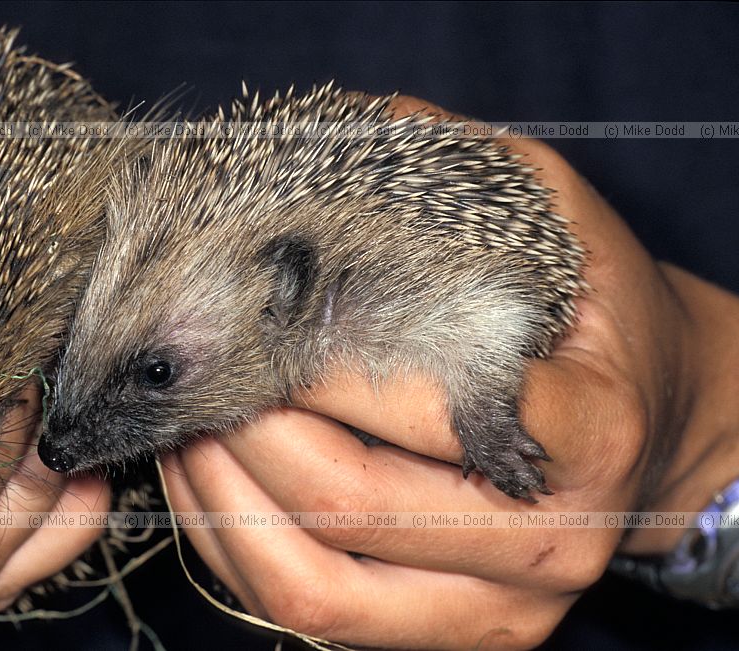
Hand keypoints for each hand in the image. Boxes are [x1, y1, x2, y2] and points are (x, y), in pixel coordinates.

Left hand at [162, 96, 736, 648]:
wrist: (653, 433)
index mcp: (588, 428)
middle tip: (196, 366)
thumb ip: (469, 172)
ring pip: (313, 578)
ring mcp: (498, 605)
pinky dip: (233, 549)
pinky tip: (206, 477)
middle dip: (244, 425)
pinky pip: (309, 611)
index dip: (319, 363)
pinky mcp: (452, 635)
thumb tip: (348, 128)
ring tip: (184, 423)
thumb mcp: (563, 222)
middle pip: (349, 498)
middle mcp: (548, 538)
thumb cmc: (597, 325)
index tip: (261, 314)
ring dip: (219, 497)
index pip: (429, 405)